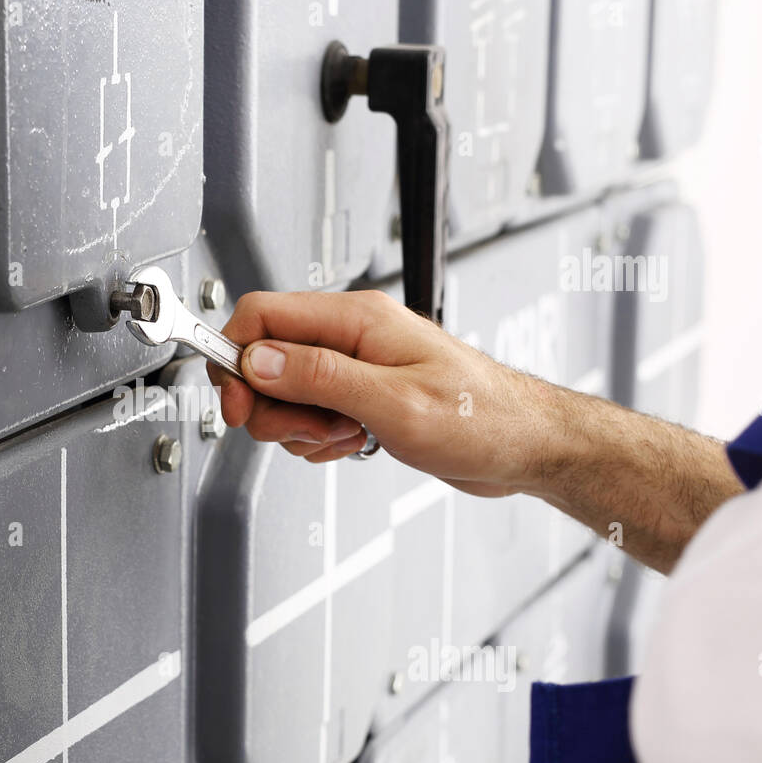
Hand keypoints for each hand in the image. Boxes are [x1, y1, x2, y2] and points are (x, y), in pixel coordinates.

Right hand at [206, 289, 553, 496]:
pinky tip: (352, 442)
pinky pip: (310, 414)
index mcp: (357, 318)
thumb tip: (259, 360)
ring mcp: (355, 366)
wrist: (525, 447)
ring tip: (344, 435)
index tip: (236, 402)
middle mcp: (352, 335)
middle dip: (273, 406)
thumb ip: (321, 377)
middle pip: (266, 359)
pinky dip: (319, 438)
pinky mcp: (360, 395)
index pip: (263, 315)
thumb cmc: (484, 418)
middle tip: (309, 429)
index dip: (236, 358)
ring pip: (285, 392)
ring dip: (301, 427)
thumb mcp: (394, 402)